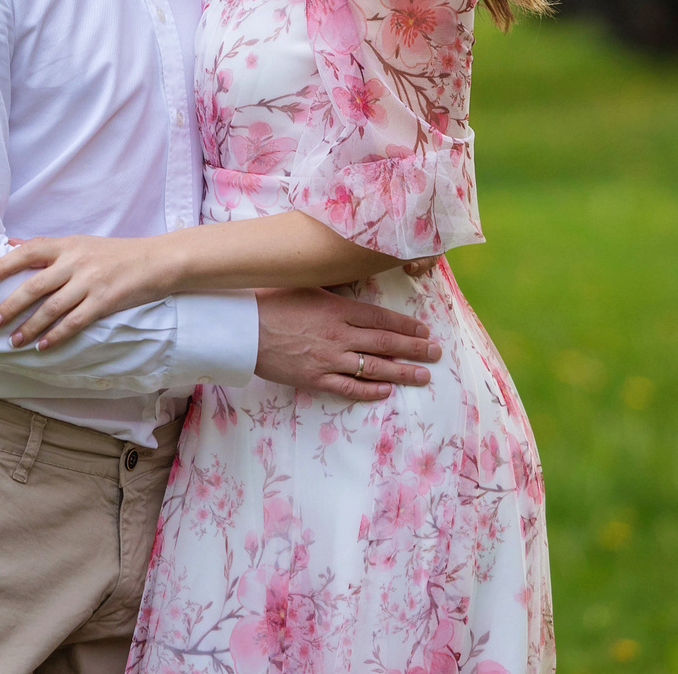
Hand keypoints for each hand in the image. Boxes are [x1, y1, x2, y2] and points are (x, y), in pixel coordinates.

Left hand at [0, 235, 170, 349]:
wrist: (155, 261)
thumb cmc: (113, 253)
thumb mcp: (79, 242)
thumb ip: (46, 247)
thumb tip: (10, 244)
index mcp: (67, 245)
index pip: (28, 252)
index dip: (4, 265)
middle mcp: (75, 261)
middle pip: (35, 285)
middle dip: (10, 305)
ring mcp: (90, 282)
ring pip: (52, 308)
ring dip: (29, 327)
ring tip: (13, 341)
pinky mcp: (105, 301)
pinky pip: (75, 322)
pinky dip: (56, 335)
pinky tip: (43, 346)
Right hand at [252, 287, 439, 402]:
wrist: (242, 329)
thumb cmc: (270, 301)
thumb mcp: (307, 287)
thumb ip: (335, 294)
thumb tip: (356, 293)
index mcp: (337, 308)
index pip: (381, 318)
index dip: (406, 326)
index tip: (425, 331)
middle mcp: (339, 335)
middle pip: (385, 344)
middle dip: (414, 349)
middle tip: (436, 354)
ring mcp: (328, 359)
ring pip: (374, 368)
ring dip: (402, 372)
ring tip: (422, 376)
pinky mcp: (315, 379)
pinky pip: (349, 387)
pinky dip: (370, 390)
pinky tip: (386, 390)